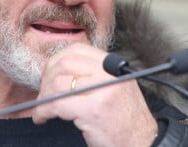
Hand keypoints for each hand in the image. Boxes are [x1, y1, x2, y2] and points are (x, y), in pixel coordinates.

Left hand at [31, 43, 157, 146]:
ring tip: (42, 109)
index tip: (49, 75)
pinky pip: (57, 104)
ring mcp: (102, 89)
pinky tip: (42, 117)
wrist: (144, 143)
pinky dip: (43, 110)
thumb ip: (95, 74)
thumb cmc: (127, 120)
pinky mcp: (93, 109)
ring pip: (58, 83)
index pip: (77, 50)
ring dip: (43, 96)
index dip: (57, 61)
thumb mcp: (116, 87)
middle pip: (64, 63)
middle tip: (43, 93)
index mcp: (113, 65)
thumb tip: (60, 70)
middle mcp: (109, 73)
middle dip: (46, 78)